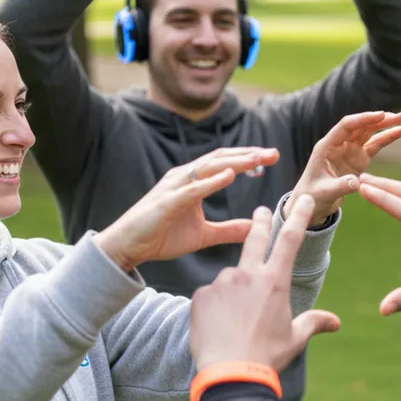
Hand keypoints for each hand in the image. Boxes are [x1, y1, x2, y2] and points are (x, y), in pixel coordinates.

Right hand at [94, 147, 279, 269]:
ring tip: (257, 160)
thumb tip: (254, 229)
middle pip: (221, 159)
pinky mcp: (166, 202)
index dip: (248, 158)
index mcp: (193, 181)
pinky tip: (230, 176)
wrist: (127, 247)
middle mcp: (184, 177)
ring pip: (208, 168)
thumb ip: (228, 230)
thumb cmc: (161, 237)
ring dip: (234, 162)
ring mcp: (174, 187)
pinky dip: (211, 181)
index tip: (272, 157)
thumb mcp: (203, 236)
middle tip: (273, 153)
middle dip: (248, 155)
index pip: (225, 163)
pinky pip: (192, 189)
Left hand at [190, 195, 340, 371]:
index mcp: (274, 281)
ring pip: (231, 277)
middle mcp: (247, 274)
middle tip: (261, 211)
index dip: (298, 217)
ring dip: (236, 289)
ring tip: (237, 320)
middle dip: (260, 221)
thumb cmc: (266, 356)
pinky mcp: (200, 295)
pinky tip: (219, 325)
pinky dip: (216, 304)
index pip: (290, 240)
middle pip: (255, 238)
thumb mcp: (295, 338)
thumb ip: (313, 323)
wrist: (229, 374)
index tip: (302, 200)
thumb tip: (335, 322)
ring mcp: (221, 283)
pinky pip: (211, 295)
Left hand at [284, 111, 400, 225]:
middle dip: (379, 120)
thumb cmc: (312, 196)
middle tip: (398, 117)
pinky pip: (376, 145)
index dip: (363, 119)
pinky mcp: (359, 159)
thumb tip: (357, 183)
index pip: (346, 126)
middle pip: (361, 126)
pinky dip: (388, 138)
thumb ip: (341, 186)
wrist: (312, 204)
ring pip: (370, 133)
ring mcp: (350, 150)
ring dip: (386, 126)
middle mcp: (339, 144)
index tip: (380, 115)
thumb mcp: (324, 192)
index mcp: (326, 146)